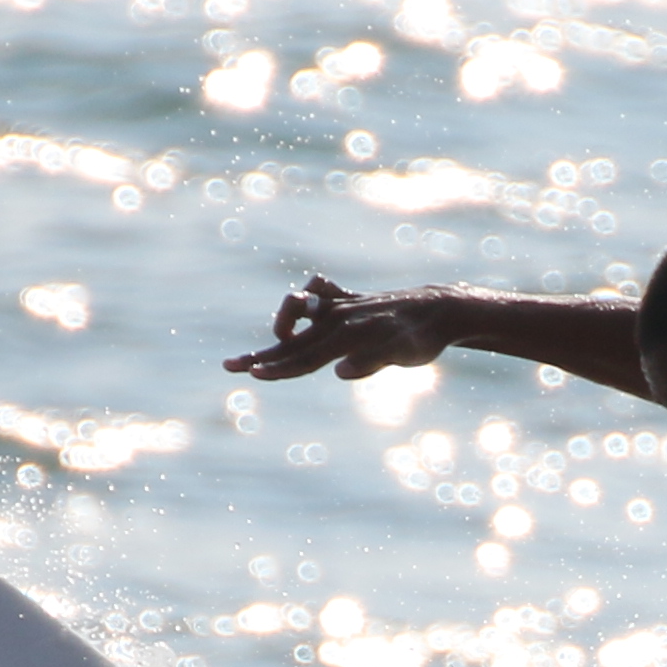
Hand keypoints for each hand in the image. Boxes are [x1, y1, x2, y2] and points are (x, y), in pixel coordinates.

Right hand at [225, 273, 457, 380]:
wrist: (437, 308)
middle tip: (229, 365)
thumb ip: (370, 362)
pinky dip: (306, 298)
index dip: (278, 368)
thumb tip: (339, 371)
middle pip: (292, 341)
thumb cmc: (420, 338)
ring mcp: (340, 306)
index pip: (305, 357)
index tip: (254, 374)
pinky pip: (319, 292)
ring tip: (272, 337)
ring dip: (279, 324)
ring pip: (298, 313)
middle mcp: (338, 318)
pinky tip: (303, 310)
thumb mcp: (403, 355)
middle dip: (262, 354)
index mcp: (346, 336)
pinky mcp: (347, 299)